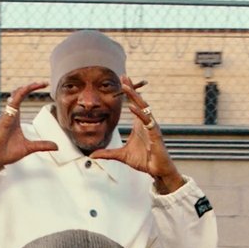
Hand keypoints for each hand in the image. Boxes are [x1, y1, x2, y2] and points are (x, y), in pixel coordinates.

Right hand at [0, 81, 58, 169]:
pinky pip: (11, 105)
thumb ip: (42, 145)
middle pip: (18, 92)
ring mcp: (6, 116)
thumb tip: (56, 146)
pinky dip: (18, 96)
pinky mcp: (4, 120)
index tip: (44, 84)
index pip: (21, 97)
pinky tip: (25, 91)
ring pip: (15, 95)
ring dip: (26, 88)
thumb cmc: (6, 152)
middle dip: (30, 85)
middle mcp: (10, 113)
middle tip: (44, 82)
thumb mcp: (28, 148)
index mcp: (14, 117)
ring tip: (38, 84)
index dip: (31, 89)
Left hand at [88, 77, 184, 193]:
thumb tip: (92, 154)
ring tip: (126, 86)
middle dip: (131, 89)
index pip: (133, 104)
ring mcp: (151, 127)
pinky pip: (147, 120)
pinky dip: (139, 113)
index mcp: (139, 124)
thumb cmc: (144, 160)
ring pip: (143, 107)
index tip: (122, 81)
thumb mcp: (121, 156)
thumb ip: (107, 153)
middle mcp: (146, 122)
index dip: (128, 93)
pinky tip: (132, 106)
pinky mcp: (155, 133)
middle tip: (124, 76)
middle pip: (139, 101)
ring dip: (134, 96)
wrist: (156, 170)